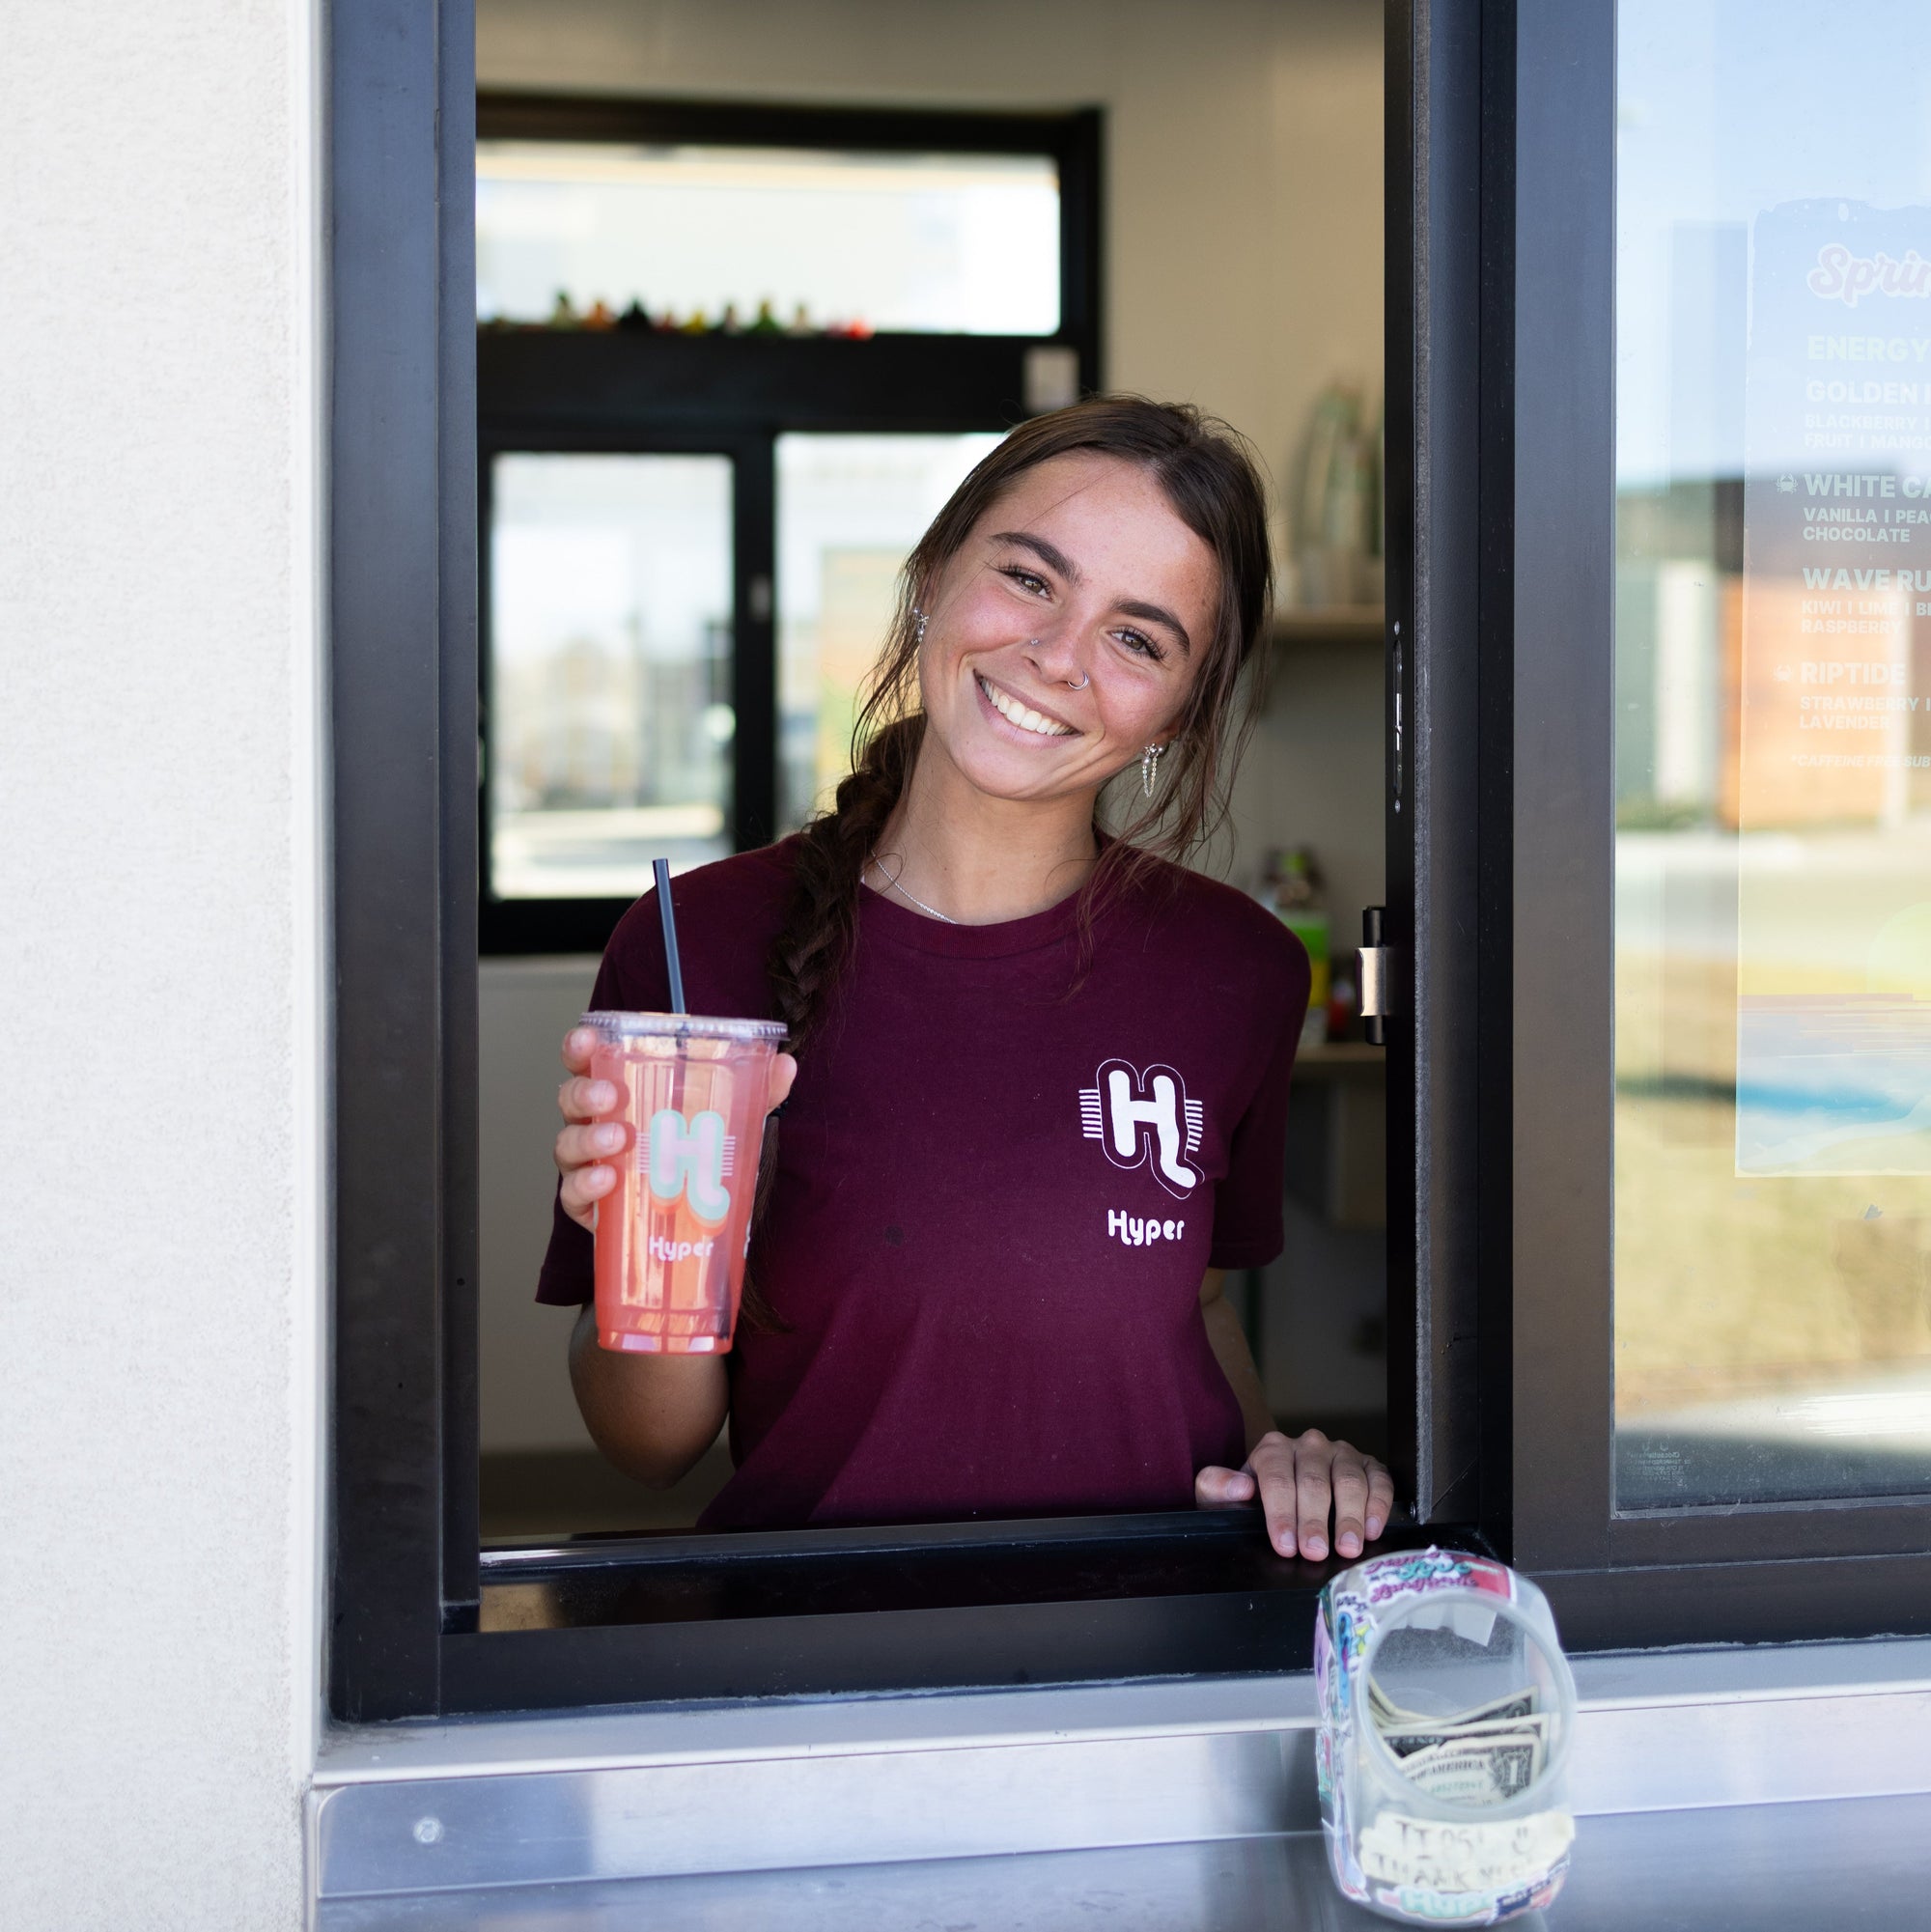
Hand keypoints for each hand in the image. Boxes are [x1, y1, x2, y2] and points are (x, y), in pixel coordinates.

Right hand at [553, 1025, 797, 1231]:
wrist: (689, 1222)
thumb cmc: (693, 1158)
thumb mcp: (729, 1120)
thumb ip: (756, 1092)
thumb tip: (785, 1065)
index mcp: (621, 1092)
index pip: (589, 1061)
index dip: (580, 1046)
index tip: (588, 1038)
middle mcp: (596, 1124)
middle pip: (570, 1099)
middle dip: (584, 1092)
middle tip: (610, 1096)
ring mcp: (588, 1164)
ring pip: (566, 1145)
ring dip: (588, 1139)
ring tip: (619, 1139)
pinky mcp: (589, 1206)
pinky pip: (572, 1194)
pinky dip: (585, 1185)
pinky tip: (608, 1179)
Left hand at [1195, 1428, 1394, 1562]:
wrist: (1280, 1493)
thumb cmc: (1252, 1499)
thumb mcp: (1222, 1496)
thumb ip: (1216, 1487)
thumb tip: (1239, 1487)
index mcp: (1273, 1448)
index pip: (1277, 1477)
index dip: (1281, 1512)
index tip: (1286, 1544)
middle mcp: (1308, 1445)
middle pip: (1314, 1481)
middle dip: (1314, 1520)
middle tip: (1315, 1551)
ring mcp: (1340, 1453)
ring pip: (1349, 1479)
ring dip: (1349, 1515)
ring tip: (1347, 1547)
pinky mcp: (1368, 1465)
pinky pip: (1379, 1479)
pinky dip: (1379, 1503)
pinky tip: (1372, 1529)